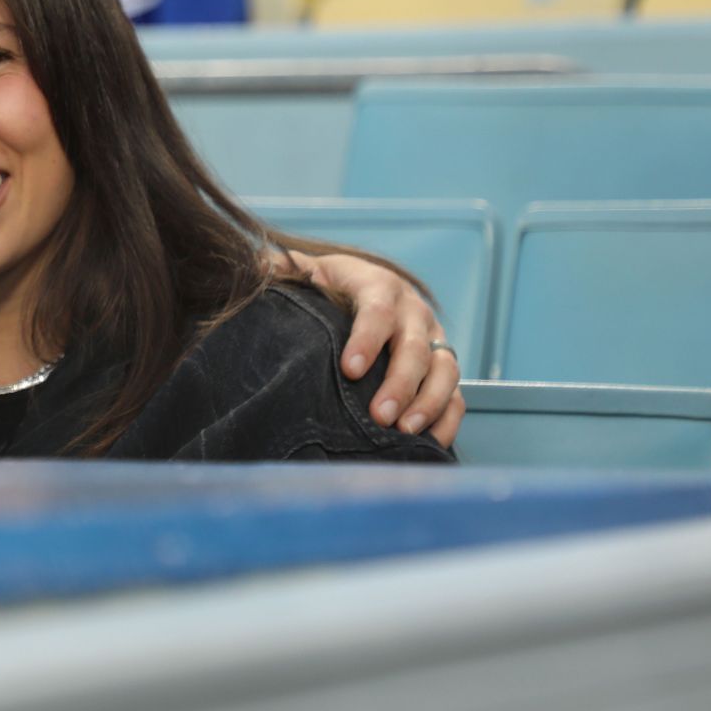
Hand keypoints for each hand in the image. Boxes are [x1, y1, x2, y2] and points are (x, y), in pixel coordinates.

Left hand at [291, 251, 465, 445]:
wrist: (363, 288)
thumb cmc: (328, 287)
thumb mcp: (306, 272)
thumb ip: (281, 272)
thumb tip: (254, 268)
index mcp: (377, 285)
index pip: (377, 311)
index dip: (366, 339)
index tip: (350, 370)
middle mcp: (413, 311)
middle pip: (415, 348)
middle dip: (399, 383)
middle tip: (379, 416)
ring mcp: (434, 338)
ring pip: (443, 370)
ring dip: (427, 403)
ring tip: (404, 431)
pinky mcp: (443, 366)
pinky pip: (456, 393)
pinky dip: (448, 418)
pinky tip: (430, 443)